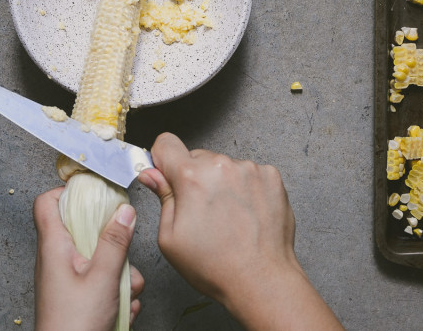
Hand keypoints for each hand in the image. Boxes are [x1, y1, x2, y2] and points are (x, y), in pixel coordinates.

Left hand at [33, 187, 143, 330]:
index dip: (67, 191)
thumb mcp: (103, 278)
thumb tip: (124, 211)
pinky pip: (102, 283)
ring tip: (125, 293)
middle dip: (112, 242)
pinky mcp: (79, 297)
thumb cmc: (73, 326)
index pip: (46, 202)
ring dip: (120, 275)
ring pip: (99, 259)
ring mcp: (68, 279)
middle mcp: (56, 260)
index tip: (95, 191)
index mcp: (54, 247)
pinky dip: (117, 294)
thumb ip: (115, 242)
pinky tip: (123, 309)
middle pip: (83, 230)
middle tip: (123, 251)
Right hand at [138, 132, 343, 330]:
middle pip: (196, 158)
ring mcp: (249, 169)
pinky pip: (248, 173)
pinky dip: (245, 188)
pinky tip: (245, 214)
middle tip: (202, 211)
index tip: (166, 174)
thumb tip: (151, 174)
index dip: (162, 160)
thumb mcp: (171, 238)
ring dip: (222, 183)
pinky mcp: (271, 177)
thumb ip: (162, 197)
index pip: (166, 143)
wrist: (261, 280)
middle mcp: (221, 166)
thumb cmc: (216, 266)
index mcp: (191, 178)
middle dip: (194, 178)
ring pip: (223, 166)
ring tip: (228, 217)